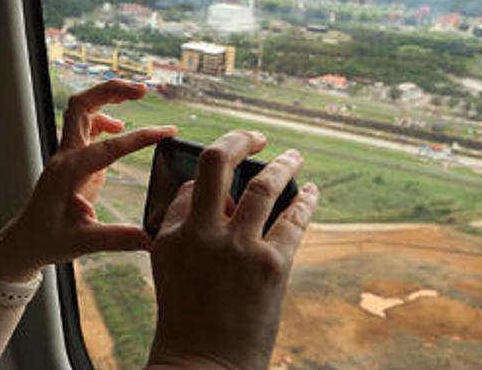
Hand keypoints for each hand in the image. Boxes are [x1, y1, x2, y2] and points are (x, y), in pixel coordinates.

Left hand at [0, 79, 176, 281]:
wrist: (24, 242)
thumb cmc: (47, 241)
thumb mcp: (83, 243)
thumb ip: (118, 238)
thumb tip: (151, 239)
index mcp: (68, 173)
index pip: (108, 147)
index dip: (140, 137)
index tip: (167, 132)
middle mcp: (65, 157)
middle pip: (82, 105)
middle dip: (111, 90)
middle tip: (143, 89)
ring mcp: (67, 155)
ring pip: (82, 109)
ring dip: (108, 96)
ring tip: (137, 95)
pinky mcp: (71, 159)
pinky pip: (86, 125)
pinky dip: (104, 117)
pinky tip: (120, 127)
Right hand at [146, 130, 317, 369]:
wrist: (204, 366)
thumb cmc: (190, 321)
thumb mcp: (173, 271)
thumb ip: (189, 232)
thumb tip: (227, 199)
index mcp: (170, 234)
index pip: (190, 188)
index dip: (211, 183)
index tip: (228, 184)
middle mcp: (200, 233)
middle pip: (217, 162)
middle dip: (240, 140)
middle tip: (255, 136)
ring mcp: (237, 247)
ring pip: (264, 184)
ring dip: (284, 165)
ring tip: (295, 156)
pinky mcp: (271, 265)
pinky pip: (293, 219)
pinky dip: (306, 200)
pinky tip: (311, 191)